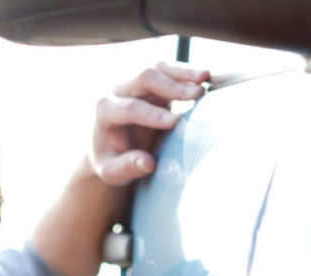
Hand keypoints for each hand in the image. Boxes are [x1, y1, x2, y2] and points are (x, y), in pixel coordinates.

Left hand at [91, 62, 208, 185]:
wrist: (110, 146)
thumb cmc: (111, 160)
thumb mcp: (112, 172)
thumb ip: (127, 168)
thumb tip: (148, 164)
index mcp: (105, 111)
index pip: (130, 108)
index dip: (152, 114)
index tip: (175, 122)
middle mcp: (117, 90)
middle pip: (143, 78)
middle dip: (171, 86)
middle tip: (196, 93)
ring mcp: (134, 82)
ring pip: (158, 68)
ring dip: (183, 72)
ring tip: (205, 77)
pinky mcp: (151, 81)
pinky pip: (168, 69)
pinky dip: (186, 71)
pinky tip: (205, 76)